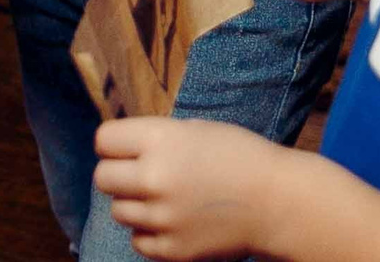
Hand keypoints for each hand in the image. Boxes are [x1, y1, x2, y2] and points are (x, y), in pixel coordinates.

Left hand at [94, 117, 297, 260]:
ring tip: (165, 198)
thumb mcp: (196, 130)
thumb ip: (156, 139)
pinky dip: (151, 232)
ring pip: (118, 210)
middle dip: (118, 174)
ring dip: (136, 204)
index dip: (114, 144)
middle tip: (140, 175)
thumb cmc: (240, 157)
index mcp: (161, 139)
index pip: (104, 140)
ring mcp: (162, 217)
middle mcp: (155, 177)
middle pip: (102, 177)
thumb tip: (121, 150)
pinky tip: (174, 220)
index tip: (124, 149)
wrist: (277, 201)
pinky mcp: (171, 249)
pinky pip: (138, 240)